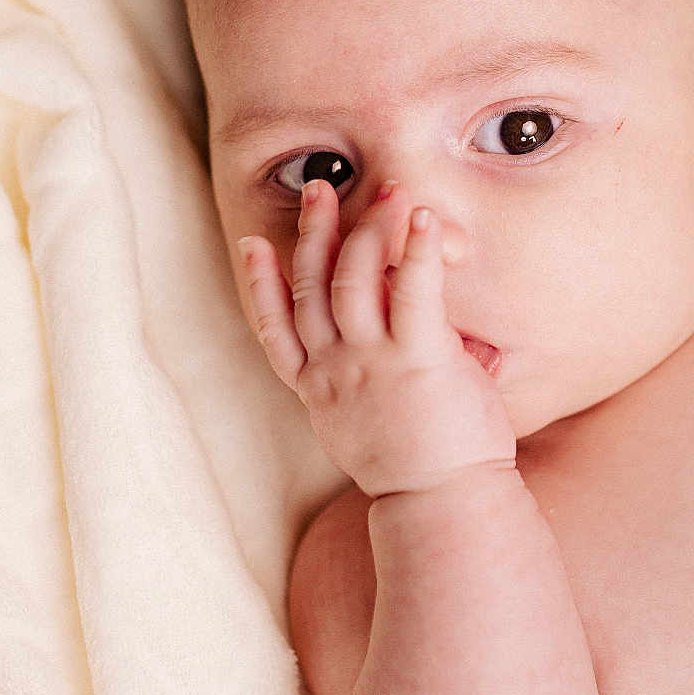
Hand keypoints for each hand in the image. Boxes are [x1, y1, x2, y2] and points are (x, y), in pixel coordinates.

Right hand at [236, 178, 514, 497]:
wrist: (443, 507)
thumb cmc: (423, 471)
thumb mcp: (378, 427)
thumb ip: (383, 381)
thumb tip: (433, 350)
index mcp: (319, 391)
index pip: (276, 329)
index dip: (259, 285)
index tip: (250, 246)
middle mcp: (336, 371)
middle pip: (310, 287)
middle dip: (312, 232)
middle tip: (319, 188)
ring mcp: (372, 363)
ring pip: (353, 277)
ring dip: (366, 227)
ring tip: (386, 190)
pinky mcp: (417, 358)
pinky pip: (413, 289)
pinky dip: (416, 248)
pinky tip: (422, 217)